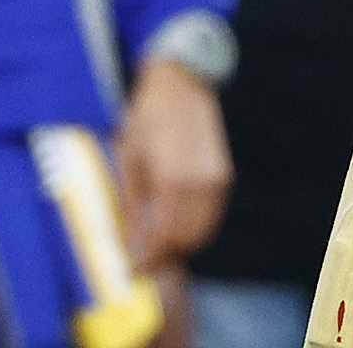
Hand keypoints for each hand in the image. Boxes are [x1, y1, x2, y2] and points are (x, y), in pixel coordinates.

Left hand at [116, 59, 231, 268]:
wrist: (181, 82)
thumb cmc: (148, 116)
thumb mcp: (129, 160)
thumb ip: (132, 206)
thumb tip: (130, 244)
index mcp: (172, 181)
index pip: (166, 239)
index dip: (150, 261)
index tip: (134, 270)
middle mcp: (200, 184)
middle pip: (188, 241)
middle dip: (166, 254)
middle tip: (143, 256)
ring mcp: (216, 180)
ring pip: (203, 231)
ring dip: (182, 242)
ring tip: (156, 237)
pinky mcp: (223, 174)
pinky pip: (211, 214)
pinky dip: (194, 225)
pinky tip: (174, 217)